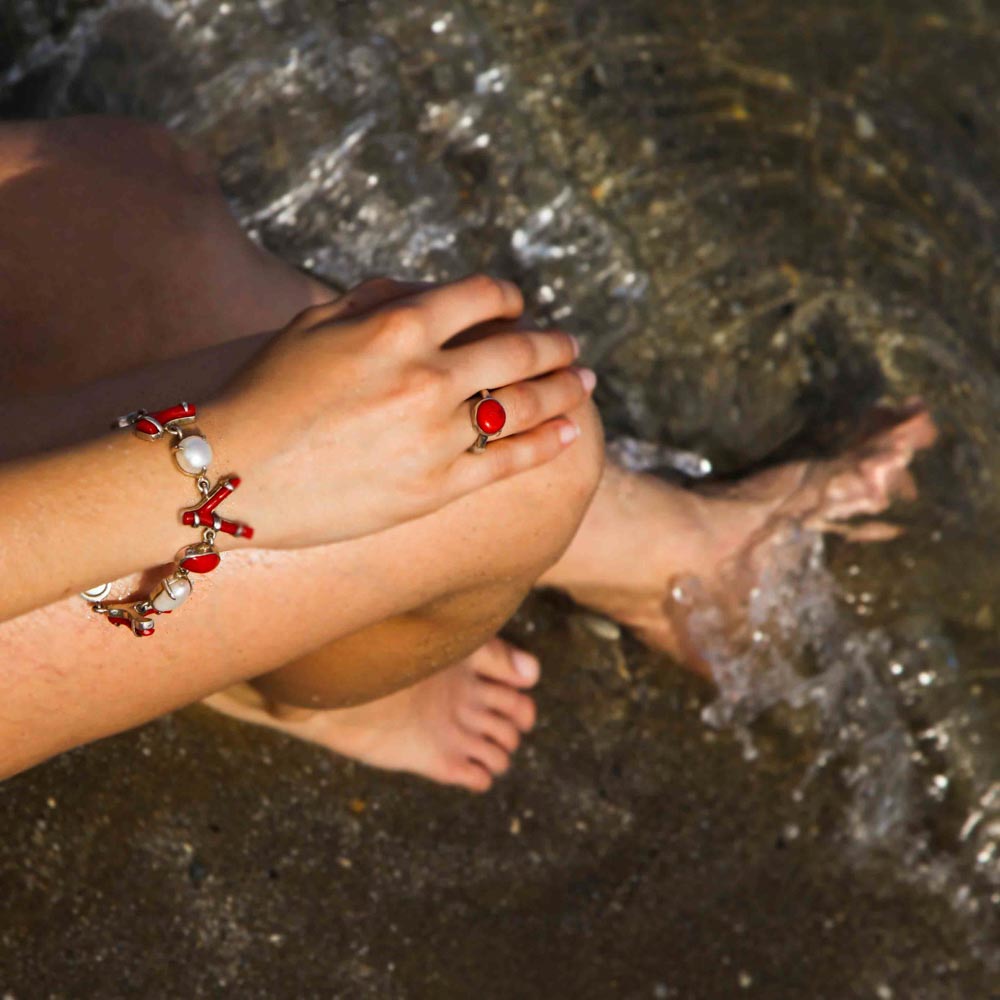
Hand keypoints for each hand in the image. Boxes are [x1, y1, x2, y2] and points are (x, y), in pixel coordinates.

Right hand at [213, 274, 594, 547]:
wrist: (229, 473)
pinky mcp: (436, 488)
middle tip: (572, 347)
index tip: (518, 305)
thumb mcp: (313, 325)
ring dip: (566, 389)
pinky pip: (509, 460)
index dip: (509, 297)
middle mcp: (427, 378)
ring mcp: (436, 436)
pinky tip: (570, 431)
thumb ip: (377, 301)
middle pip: (518, 351)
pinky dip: (548, 441)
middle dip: (554, 345)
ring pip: (526, 405)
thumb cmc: (265, 392)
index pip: (481, 297)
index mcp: (397, 328)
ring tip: (585, 384)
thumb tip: (428, 294)